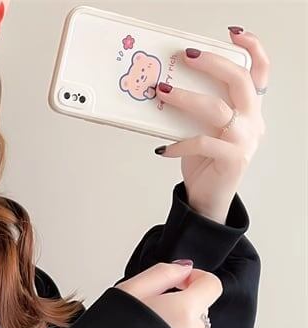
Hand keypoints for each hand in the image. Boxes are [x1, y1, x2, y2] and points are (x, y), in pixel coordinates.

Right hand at [115, 262, 222, 327]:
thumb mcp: (128, 291)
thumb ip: (161, 273)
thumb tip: (183, 268)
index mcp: (184, 310)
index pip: (211, 285)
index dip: (195, 277)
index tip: (177, 280)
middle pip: (198, 308)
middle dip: (178, 303)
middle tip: (148, 307)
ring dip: (172, 324)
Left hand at [153, 28, 269, 223]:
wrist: (208, 200)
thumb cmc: (204, 163)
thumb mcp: (202, 130)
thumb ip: (196, 112)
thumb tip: (167, 88)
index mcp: (250, 110)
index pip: (259, 73)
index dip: (251, 49)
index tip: (233, 33)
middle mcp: (252, 121)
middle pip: (239, 81)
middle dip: (212, 64)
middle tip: (186, 56)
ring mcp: (244, 139)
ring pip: (216, 108)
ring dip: (185, 98)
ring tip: (162, 92)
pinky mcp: (232, 158)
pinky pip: (202, 142)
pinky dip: (179, 144)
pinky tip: (162, 149)